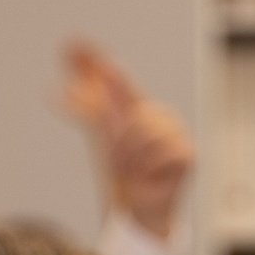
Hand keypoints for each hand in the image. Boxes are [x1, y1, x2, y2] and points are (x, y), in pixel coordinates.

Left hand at [62, 41, 192, 240]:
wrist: (138, 210)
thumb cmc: (124, 176)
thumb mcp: (105, 140)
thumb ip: (90, 110)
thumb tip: (65, 89)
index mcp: (138, 109)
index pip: (120, 84)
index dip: (101, 67)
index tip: (74, 45)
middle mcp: (159, 116)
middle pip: (135, 115)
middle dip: (121, 143)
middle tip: (120, 164)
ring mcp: (176, 134)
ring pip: (147, 133)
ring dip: (133, 158)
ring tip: (135, 171)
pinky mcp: (188, 154)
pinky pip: (162, 153)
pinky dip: (150, 169)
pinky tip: (152, 177)